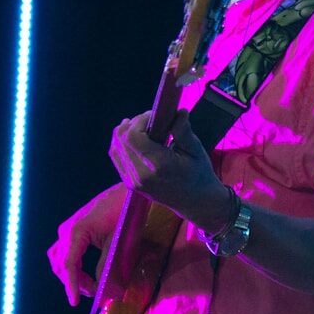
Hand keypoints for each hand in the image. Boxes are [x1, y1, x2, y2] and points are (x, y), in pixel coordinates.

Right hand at [47, 184, 124, 306]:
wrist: (126, 193)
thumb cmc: (124, 215)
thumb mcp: (117, 243)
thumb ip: (106, 266)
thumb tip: (100, 286)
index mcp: (77, 232)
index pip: (69, 265)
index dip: (72, 285)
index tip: (75, 301)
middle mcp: (67, 230)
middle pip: (61, 264)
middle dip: (73, 282)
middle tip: (92, 293)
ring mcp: (68, 229)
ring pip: (59, 259)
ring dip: (70, 274)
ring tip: (88, 285)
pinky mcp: (73, 229)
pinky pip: (64, 251)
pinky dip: (71, 265)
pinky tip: (84, 273)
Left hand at [108, 111, 228, 231]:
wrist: (195, 202)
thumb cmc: (199, 174)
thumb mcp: (196, 151)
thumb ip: (183, 131)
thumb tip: (179, 111)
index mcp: (159, 166)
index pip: (133, 136)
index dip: (140, 120)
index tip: (154, 116)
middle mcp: (141, 175)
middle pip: (121, 139)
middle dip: (133, 123)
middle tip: (150, 121)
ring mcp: (133, 181)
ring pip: (115, 147)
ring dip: (125, 133)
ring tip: (143, 129)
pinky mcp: (130, 184)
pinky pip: (117, 157)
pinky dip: (122, 144)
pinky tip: (136, 140)